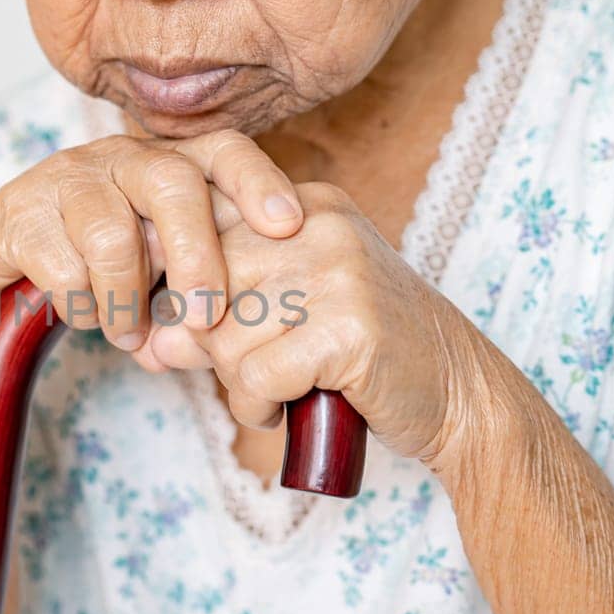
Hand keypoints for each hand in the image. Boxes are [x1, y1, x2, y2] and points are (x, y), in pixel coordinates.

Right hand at [0, 131, 304, 349]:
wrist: (1, 278)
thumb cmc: (101, 274)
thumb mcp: (161, 276)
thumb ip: (198, 296)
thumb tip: (228, 340)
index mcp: (167, 164)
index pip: (223, 150)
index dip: (258, 182)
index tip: (288, 226)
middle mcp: (120, 157)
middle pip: (171, 183)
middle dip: (196, 256)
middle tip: (205, 318)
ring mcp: (66, 177)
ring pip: (112, 234)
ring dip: (126, 300)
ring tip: (127, 333)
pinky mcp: (17, 210)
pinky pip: (63, 267)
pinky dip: (82, 308)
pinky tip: (83, 315)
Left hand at [137, 180, 494, 467]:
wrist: (460, 393)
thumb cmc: (365, 354)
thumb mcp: (286, 316)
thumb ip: (217, 315)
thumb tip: (153, 343)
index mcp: (301, 207)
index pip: (199, 228)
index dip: (181, 287)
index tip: (192, 326)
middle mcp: (317, 225)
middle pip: (203, 285)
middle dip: (207, 343)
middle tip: (244, 370)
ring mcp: (338, 271)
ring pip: (223, 335)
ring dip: (236, 381)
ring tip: (277, 389)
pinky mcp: (350, 328)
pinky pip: (257, 375)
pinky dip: (259, 406)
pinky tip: (288, 407)